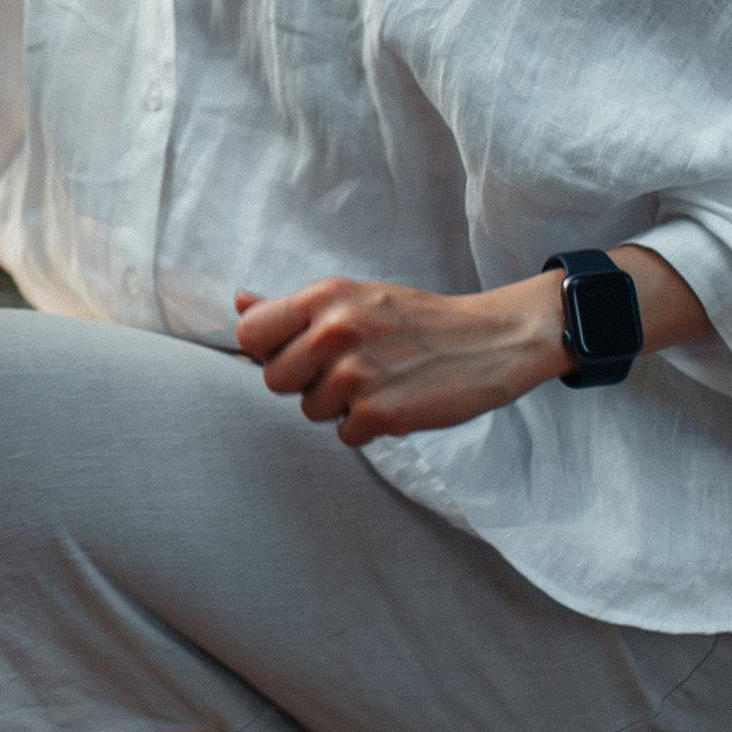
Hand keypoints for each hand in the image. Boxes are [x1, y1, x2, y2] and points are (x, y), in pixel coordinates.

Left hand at [235, 272, 566, 447]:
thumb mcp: (355, 297)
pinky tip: (396, 400)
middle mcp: (337, 330)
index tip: (298, 352)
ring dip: (340, 406)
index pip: (251, 334)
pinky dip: (369, 426)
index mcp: (326, 297)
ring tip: (379, 381)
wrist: (492, 338)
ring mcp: (358, 374)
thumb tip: (239, 303)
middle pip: (273, 380)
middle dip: (304, 383)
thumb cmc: (416, 320)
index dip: (268, 350)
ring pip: (310, 410)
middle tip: (345, 370)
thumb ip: (294, 308)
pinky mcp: (382, 413)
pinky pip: (345, 434)